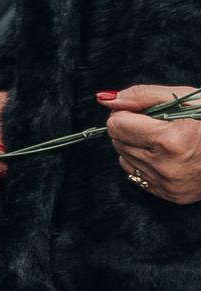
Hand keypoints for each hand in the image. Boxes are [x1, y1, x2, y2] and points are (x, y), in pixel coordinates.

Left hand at [103, 85, 200, 203]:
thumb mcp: (186, 98)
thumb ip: (141, 96)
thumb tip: (105, 99)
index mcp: (171, 140)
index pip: (116, 124)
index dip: (127, 113)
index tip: (142, 111)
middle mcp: (166, 166)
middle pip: (117, 141)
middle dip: (131, 128)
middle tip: (158, 123)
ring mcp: (168, 184)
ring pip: (123, 157)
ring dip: (136, 145)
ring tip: (165, 139)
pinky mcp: (169, 194)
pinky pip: (136, 175)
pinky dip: (145, 162)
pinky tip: (168, 155)